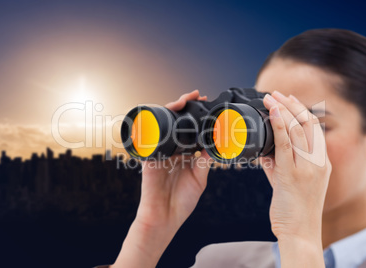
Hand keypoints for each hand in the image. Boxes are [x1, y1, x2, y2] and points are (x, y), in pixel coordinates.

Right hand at [136, 89, 211, 230]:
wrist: (164, 218)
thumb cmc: (181, 201)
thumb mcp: (199, 179)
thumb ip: (205, 162)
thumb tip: (216, 145)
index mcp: (184, 155)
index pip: (190, 131)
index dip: (197, 118)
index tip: (207, 105)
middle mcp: (172, 150)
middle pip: (176, 123)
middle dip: (184, 107)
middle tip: (196, 96)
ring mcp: (160, 152)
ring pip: (163, 125)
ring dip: (171, 110)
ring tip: (183, 101)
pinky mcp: (149, 157)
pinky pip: (149, 137)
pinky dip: (154, 125)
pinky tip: (164, 114)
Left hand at [260, 91, 330, 266]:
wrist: (299, 232)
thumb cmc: (294, 209)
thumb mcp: (289, 181)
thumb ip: (279, 163)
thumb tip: (264, 150)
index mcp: (321, 162)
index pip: (314, 128)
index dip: (300, 110)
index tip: (286, 99)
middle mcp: (317, 162)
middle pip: (308, 124)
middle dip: (291, 104)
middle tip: (275, 93)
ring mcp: (307, 169)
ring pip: (298, 130)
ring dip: (282, 110)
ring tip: (269, 98)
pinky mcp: (292, 176)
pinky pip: (285, 145)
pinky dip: (279, 126)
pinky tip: (272, 113)